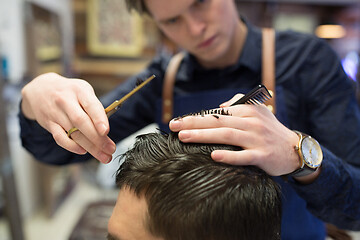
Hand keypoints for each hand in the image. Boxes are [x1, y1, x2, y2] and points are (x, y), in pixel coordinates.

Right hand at [21, 72, 115, 162]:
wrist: (40, 88)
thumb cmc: (70, 92)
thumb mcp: (83, 90)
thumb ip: (94, 107)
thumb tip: (106, 130)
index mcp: (79, 90)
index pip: (90, 105)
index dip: (98, 119)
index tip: (106, 131)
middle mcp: (65, 100)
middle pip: (81, 122)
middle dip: (97, 139)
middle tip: (111, 149)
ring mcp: (55, 113)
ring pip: (73, 133)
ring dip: (90, 147)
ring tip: (104, 156)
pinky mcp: (48, 123)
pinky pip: (60, 138)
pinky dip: (72, 146)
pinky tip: (83, 151)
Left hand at [169, 103, 300, 175]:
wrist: (294, 150)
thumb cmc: (271, 131)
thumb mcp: (258, 113)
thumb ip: (240, 105)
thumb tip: (221, 107)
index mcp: (248, 111)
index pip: (217, 113)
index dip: (196, 117)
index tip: (178, 120)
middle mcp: (251, 122)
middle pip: (218, 122)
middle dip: (193, 123)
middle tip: (173, 126)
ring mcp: (257, 139)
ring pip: (227, 135)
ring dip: (204, 136)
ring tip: (184, 137)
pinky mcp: (263, 155)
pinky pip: (244, 156)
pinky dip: (229, 156)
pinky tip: (213, 155)